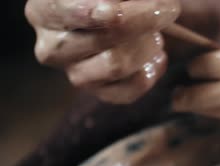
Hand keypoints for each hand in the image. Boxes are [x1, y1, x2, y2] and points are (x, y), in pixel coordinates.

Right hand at [25, 0, 180, 103]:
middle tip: (166, 10)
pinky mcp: (99, 93)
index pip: (77, 11)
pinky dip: (150, 73)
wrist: (123, 16)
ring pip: (117, 65)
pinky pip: (127, 92)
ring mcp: (74, 74)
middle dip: (144, 22)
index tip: (128, 10)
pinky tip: (157, 58)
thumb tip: (128, 11)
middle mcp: (52, 46)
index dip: (107, 12)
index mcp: (45, 10)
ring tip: (157, 35)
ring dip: (148, 48)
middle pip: (104, 38)